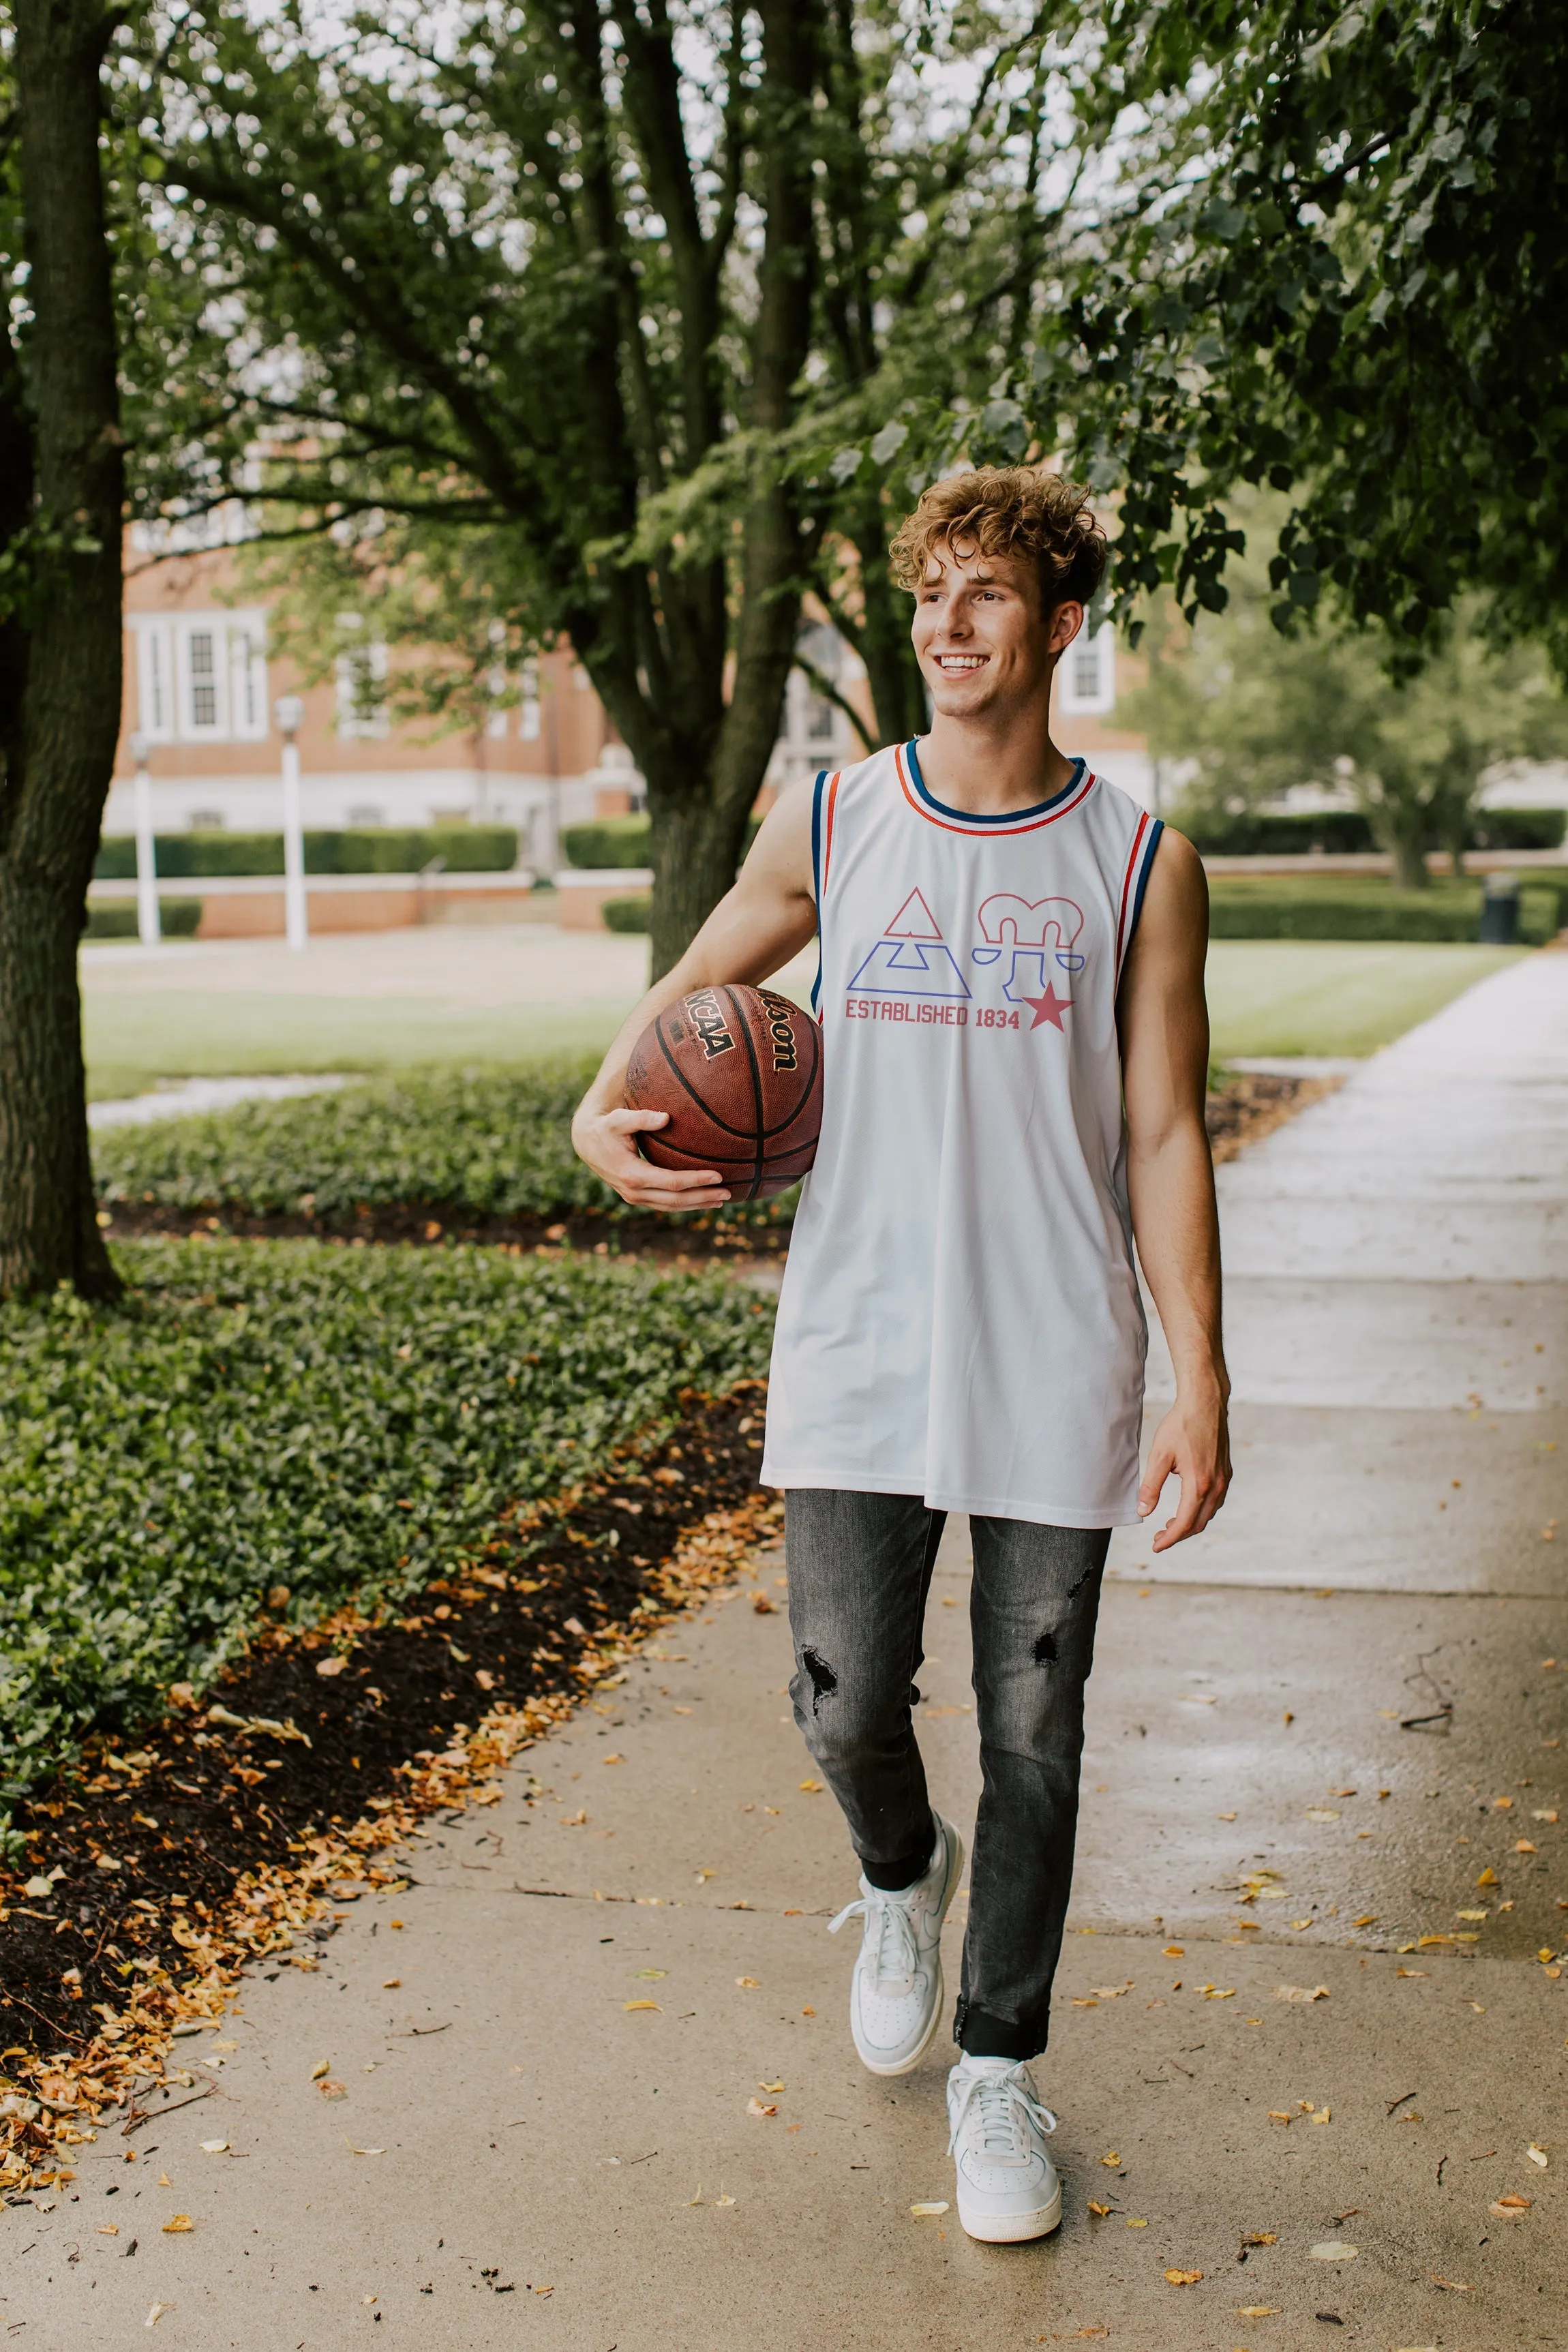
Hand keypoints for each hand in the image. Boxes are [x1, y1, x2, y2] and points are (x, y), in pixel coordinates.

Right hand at [570, 1104, 730, 1212]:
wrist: (586, 1143)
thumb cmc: (606, 1127)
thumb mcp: (619, 1119)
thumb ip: (642, 1118)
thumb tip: (666, 1117)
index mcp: (633, 1174)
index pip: (672, 1181)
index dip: (697, 1180)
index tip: (718, 1175)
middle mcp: (634, 1192)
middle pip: (676, 1200)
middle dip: (703, 1197)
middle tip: (728, 1192)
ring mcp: (634, 1197)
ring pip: (671, 1206)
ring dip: (697, 1204)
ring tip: (720, 1200)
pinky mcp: (636, 1197)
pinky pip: (665, 1204)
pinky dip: (684, 1204)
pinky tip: (702, 1199)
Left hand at [1137, 1389, 1230, 1550]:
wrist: (1205, 1402)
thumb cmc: (1181, 1425)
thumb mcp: (1159, 1455)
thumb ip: (1151, 1486)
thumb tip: (1143, 1511)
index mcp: (1198, 1484)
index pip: (1185, 1523)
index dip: (1169, 1539)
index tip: (1155, 1545)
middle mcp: (1216, 1485)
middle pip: (1199, 1523)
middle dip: (1179, 1534)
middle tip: (1159, 1536)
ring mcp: (1223, 1478)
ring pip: (1209, 1513)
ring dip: (1191, 1523)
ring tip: (1171, 1524)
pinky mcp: (1225, 1471)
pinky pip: (1215, 1500)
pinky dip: (1201, 1510)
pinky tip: (1188, 1505)